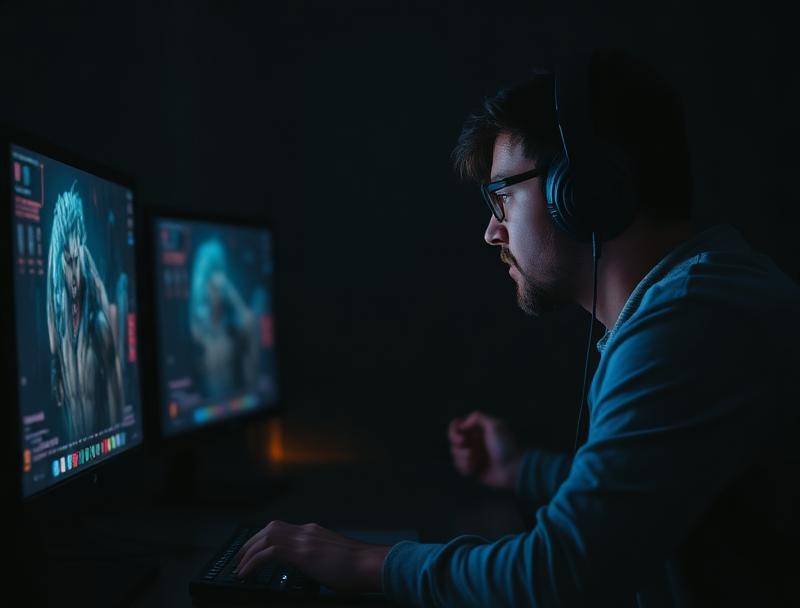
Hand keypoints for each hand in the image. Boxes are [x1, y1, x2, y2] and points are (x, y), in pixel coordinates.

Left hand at [234, 521, 390, 592]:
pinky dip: (254, 562)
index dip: (264, 539)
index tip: (254, 551)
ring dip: (249, 551)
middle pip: (270, 528)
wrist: (372, 564)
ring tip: (239, 567)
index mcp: (314, 532)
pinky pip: (269, 553)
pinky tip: (247, 574)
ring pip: (266, 537)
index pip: (282, 529)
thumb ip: (320, 558)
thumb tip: (313, 568)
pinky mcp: (303, 552)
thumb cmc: (360, 567)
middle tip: (240, 559)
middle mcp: (307, 531)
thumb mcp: (335, 559)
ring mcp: (305, 539)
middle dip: (251, 542)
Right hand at [448, 411, 522, 490]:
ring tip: (474, 461)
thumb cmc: (506, 447)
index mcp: (477, 429)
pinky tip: (474, 469)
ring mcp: (472, 455)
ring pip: (454, 454)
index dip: (454, 430)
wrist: (513, 470)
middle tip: (469, 451)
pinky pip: (459, 467)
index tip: (462, 438)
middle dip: (457, 446)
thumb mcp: (495, 425)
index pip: (457, 425)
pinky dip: (464, 467)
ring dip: (462, 458)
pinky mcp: (472, 468)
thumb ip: (478, 417)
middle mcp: (473, 440)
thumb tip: (463, 424)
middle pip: (452, 440)